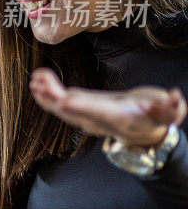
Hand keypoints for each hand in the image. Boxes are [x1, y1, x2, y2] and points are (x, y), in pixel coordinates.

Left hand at [30, 68, 186, 146]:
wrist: (145, 130)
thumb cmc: (156, 117)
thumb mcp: (168, 113)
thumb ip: (171, 108)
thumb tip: (174, 97)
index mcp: (119, 120)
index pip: (99, 114)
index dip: (82, 108)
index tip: (67, 100)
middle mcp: (98, 121)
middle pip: (74, 113)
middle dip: (55, 100)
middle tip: (40, 87)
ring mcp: (87, 117)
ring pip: (62, 109)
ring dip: (46, 95)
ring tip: (35, 80)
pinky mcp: (80, 109)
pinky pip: (59, 103)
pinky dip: (47, 92)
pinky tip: (36, 78)